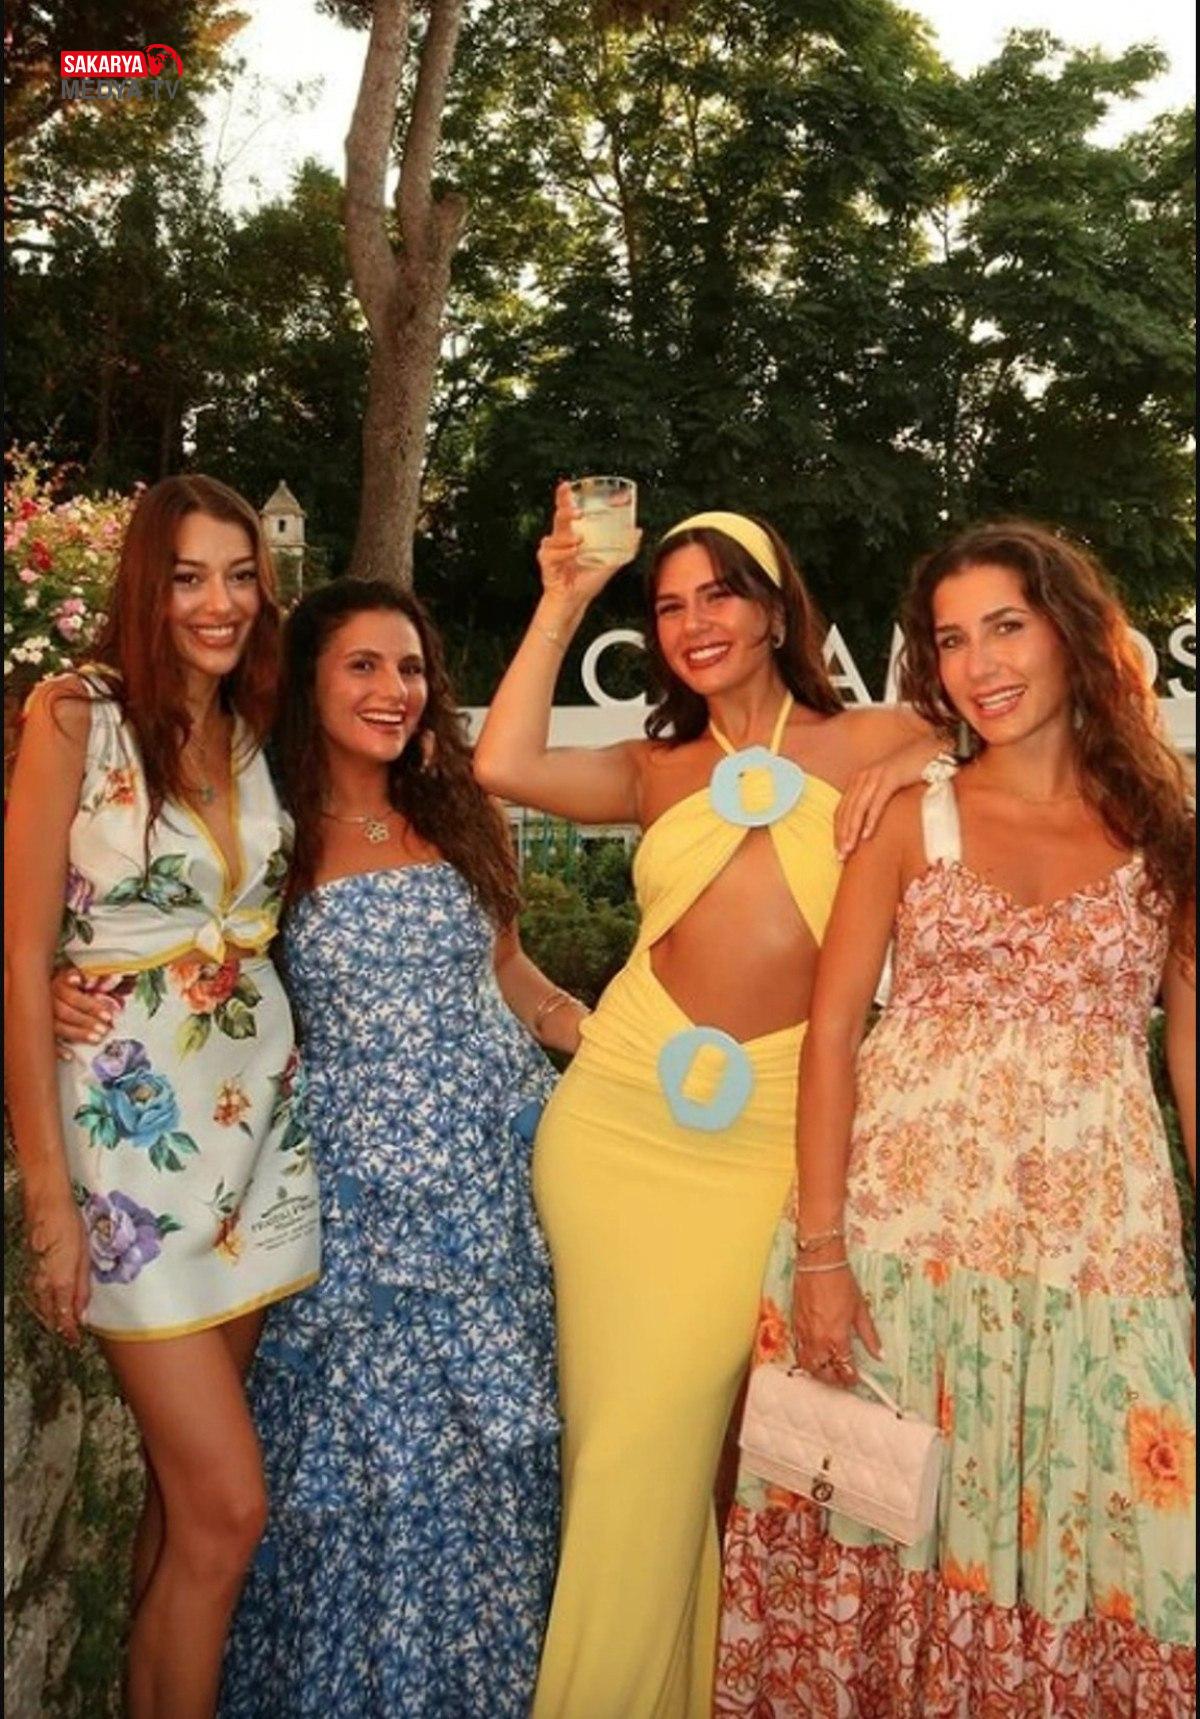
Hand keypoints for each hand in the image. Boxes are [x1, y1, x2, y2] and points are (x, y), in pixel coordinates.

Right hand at [26, 1196, 89, 1344]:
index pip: (63, 1315)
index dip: (69, 1330)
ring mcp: (33, 1274)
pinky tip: (49, 1303)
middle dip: (59, 1326)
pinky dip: (43, 1302)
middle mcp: (43, 1282)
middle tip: (70, 1338)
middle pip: (49, 1313)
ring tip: (61, 1325)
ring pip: (39, 1303)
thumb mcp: (84, 1254)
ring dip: (50, 1316)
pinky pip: (35, 1291)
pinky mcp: (30, 1265)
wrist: (46, 1203)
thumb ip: (82, 1285)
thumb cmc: (70, 1225)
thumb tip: (82, 1311)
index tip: (77, 1341)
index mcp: (59, 1280)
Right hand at [51, 969, 119, 1058]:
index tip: (108, 1015)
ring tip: (96, 1039)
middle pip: (65, 1012)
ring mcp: (42, 1016)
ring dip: (77, 1034)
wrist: (43, 990)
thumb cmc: (70, 985)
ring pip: (57, 1027)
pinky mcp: (39, 1030)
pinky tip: (70, 1056)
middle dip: (86, 1021)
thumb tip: (107, 980)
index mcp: (57, 985)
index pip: (73, 996)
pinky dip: (58, 1050)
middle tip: (105, 1029)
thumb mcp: (81, 978)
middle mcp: (48, 1001)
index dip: (91, 1006)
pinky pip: (47, 1042)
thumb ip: (92, 979)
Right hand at [536, 481, 641, 610]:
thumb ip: (624, 547)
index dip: (564, 497)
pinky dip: (563, 553)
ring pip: (556, 535)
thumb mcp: (610, 562)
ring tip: (579, 542)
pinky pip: (552, 553)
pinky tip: (572, 553)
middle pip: (559, 517)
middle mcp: (560, 538)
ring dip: (567, 538)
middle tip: (578, 512)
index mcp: (572, 533)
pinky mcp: (546, 562)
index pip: (566, 510)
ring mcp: (551, 550)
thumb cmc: (587, 581)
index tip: (566, 485)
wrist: (575, 601)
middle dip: (566, 511)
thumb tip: (638, 531)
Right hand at [792, 1256, 880, 1389]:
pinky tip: (814, 1355)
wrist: (819, 1264)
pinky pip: (799, 1350)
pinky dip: (807, 1358)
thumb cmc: (841, 1283)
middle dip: (834, 1379)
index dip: (851, 1377)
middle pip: (824, 1372)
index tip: (856, 1379)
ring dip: (818, 1371)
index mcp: (837, 1336)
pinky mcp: (795, 1324)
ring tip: (828, 1370)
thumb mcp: (861, 1310)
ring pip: (808, 1364)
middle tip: (843, 1378)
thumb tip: (880, 1355)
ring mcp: (804, 1333)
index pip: (844, 1367)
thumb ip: (869, 1336)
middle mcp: (819, 1339)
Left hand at [834, 734, 945, 858]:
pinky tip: (867, 835)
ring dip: (852, 831)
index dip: (837, 831)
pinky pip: (877, 802)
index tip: (837, 851)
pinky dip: (870, 819)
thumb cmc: (909, 774)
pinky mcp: (890, 777)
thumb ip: (875, 801)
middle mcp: (862, 777)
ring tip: (850, 850)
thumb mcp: (887, 787)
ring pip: (858, 808)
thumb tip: (868, 827)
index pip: (841, 810)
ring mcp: (875, 776)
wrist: (929, 752)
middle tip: (840, 857)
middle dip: (841, 835)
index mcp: (858, 781)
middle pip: (846, 811)